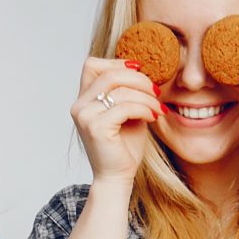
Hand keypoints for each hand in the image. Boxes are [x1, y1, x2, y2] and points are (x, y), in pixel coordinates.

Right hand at [71, 57, 162, 182]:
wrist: (117, 176)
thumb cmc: (124, 146)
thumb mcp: (127, 112)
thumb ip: (128, 91)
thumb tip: (142, 69)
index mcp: (84, 99)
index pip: (92, 64)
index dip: (117, 62)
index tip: (140, 71)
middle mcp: (79, 105)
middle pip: (110, 74)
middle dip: (139, 79)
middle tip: (156, 91)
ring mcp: (85, 116)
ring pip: (120, 90)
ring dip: (146, 97)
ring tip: (158, 108)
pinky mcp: (96, 128)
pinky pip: (125, 107)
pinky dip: (144, 109)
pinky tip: (153, 117)